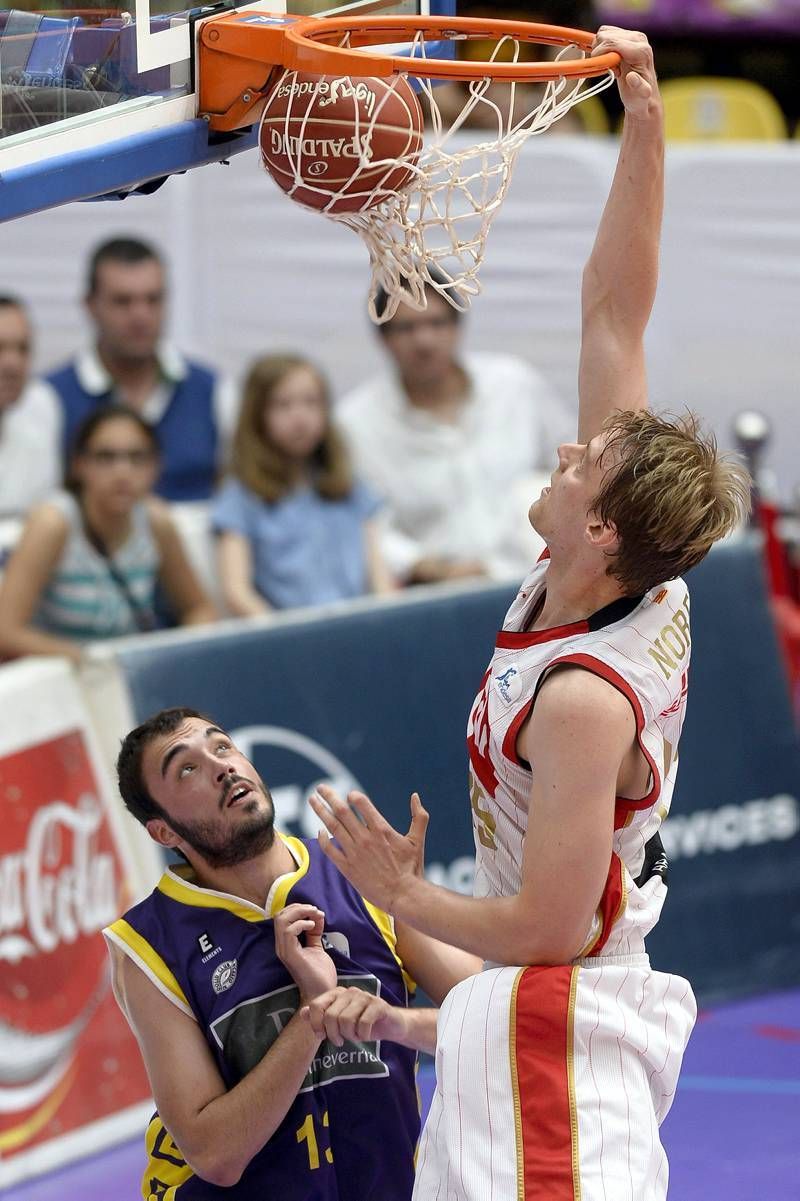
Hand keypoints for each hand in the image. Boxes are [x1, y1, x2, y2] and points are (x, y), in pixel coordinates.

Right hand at [273, 903, 336, 1003]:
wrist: (322, 994)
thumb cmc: (320, 974)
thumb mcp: (316, 947)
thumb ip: (314, 932)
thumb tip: (316, 915)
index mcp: (286, 944)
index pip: (282, 917)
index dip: (297, 908)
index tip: (314, 911)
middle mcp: (281, 946)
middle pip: (279, 915)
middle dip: (298, 907)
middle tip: (314, 910)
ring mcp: (284, 950)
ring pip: (281, 920)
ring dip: (300, 912)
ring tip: (314, 915)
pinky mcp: (290, 955)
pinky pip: (288, 931)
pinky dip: (301, 923)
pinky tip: (313, 926)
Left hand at [301, 986, 407, 1047]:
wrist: (390, 1025)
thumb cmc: (361, 1023)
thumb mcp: (338, 1023)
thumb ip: (320, 1017)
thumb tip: (303, 1013)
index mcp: (337, 993)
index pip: (316, 1005)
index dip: (316, 1024)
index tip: (322, 1036)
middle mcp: (349, 991)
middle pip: (330, 1016)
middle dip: (334, 1034)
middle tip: (340, 1041)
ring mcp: (364, 997)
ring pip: (346, 1020)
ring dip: (349, 1035)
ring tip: (354, 1036)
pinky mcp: (378, 1005)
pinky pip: (363, 1023)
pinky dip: (362, 1035)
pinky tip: (365, 1035)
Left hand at [309, 785, 428, 912]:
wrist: (402, 896)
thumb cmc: (411, 869)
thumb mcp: (417, 840)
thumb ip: (419, 816)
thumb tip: (415, 795)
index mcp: (381, 829)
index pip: (362, 804)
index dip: (354, 797)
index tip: (349, 794)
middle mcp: (365, 838)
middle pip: (342, 811)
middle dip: (330, 796)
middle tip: (320, 787)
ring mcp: (354, 853)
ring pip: (333, 827)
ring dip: (321, 811)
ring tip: (312, 800)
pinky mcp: (347, 868)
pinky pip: (330, 850)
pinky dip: (322, 839)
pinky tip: (318, 831)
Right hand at [592, 26, 658, 119]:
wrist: (643, 95)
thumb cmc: (639, 97)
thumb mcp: (640, 96)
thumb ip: (639, 86)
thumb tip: (632, 77)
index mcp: (641, 51)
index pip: (611, 42)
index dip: (599, 54)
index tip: (602, 68)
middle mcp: (638, 38)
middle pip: (605, 35)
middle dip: (600, 52)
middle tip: (608, 68)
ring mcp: (633, 35)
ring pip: (604, 32)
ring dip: (601, 49)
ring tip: (610, 64)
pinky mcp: (627, 34)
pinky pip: (606, 33)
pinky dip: (602, 45)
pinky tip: (610, 58)